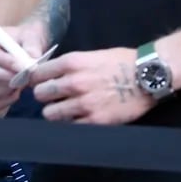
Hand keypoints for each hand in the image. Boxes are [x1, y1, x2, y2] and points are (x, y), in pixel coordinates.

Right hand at [0, 18, 47, 109]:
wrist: (24, 50)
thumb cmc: (25, 40)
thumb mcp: (32, 36)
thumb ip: (33, 45)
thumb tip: (33, 57)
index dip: (5, 61)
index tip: (24, 68)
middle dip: (5, 77)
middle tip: (25, 78)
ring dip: (7, 90)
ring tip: (22, 82)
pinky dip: (8, 99)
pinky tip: (17, 90)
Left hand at [30, 47, 154, 123]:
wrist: (146, 76)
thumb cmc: (120, 61)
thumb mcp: (89, 55)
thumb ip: (69, 65)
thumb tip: (49, 72)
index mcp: (71, 63)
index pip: (37, 73)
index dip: (34, 78)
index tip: (35, 82)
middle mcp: (74, 82)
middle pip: (40, 94)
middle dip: (43, 95)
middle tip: (49, 96)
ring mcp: (84, 103)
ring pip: (50, 113)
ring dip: (53, 112)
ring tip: (60, 109)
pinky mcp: (95, 121)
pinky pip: (70, 126)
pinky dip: (70, 123)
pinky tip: (76, 117)